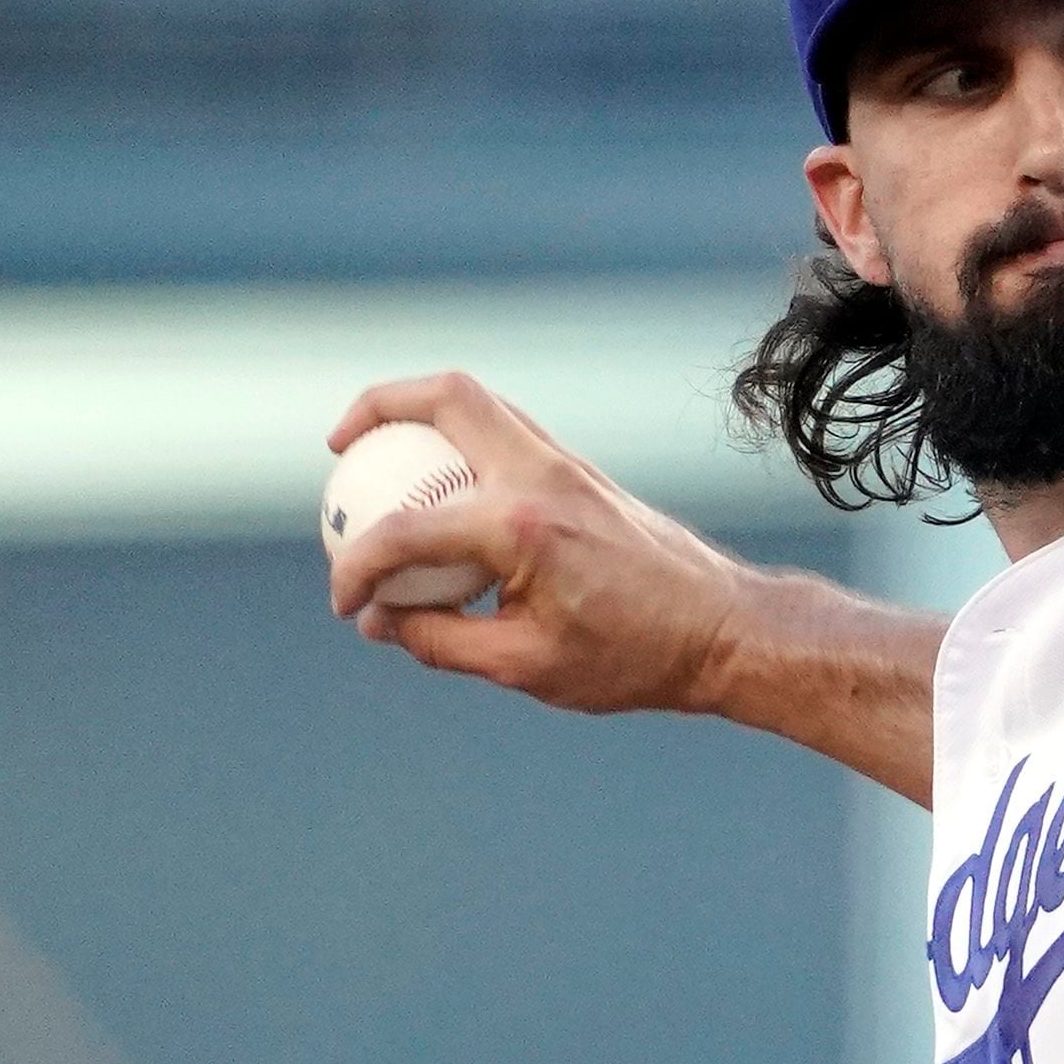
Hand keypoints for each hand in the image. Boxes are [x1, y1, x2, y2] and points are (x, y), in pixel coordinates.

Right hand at [325, 373, 750, 716]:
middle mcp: (542, 476)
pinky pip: (507, 433)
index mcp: (521, 528)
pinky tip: (444, 491)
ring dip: (421, 415)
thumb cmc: (633, 656)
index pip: (406, 531)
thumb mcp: (524, 667)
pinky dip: (463, 443)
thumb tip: (380, 623)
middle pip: (445, 396)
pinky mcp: (582, 473)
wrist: (722, 629)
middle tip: (341, 451)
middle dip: (377, 407)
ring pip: (480, 403)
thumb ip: (440, 641)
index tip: (345, 605)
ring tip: (381, 458)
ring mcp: (568, 465)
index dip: (356, 569)